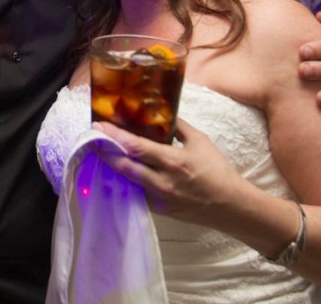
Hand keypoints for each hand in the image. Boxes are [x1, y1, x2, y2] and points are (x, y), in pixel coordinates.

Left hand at [93, 119, 239, 223]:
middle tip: (90, 138)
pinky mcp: (158, 210)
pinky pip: (135, 193)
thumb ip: (178, 126)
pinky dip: (124, 180)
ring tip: (98, 151)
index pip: (137, 148)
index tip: (98, 126)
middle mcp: (162, 182)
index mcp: (174, 162)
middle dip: (104, 152)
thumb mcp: (200, 141)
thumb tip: (160, 111)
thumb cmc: (217, 170)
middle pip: (125, 167)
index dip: (115, 137)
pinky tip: (116, 169)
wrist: (230, 206)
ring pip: (126, 181)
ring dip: (111, 166)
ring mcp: (159, 199)